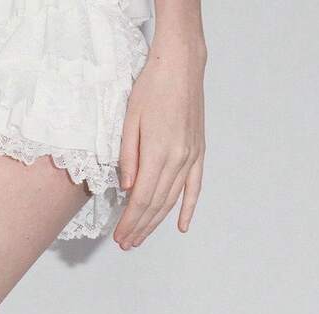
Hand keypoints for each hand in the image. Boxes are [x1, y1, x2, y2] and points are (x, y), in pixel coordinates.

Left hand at [113, 33, 206, 249]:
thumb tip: (127, 189)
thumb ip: (128, 158)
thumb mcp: (129, 121)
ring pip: (172, 200)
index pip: (142, 199)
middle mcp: (178, 159)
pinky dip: (188, 208)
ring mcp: (191, 156)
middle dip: (140, 227)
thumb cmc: (151, 87)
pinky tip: (181, 226)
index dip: (130, 221)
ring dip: (156, 222)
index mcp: (159, 152)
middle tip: (126, 243)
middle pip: (156, 204)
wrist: (181, 65)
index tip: (120, 236)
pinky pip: (194, 187)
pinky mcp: (198, 151)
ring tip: (141, 237)